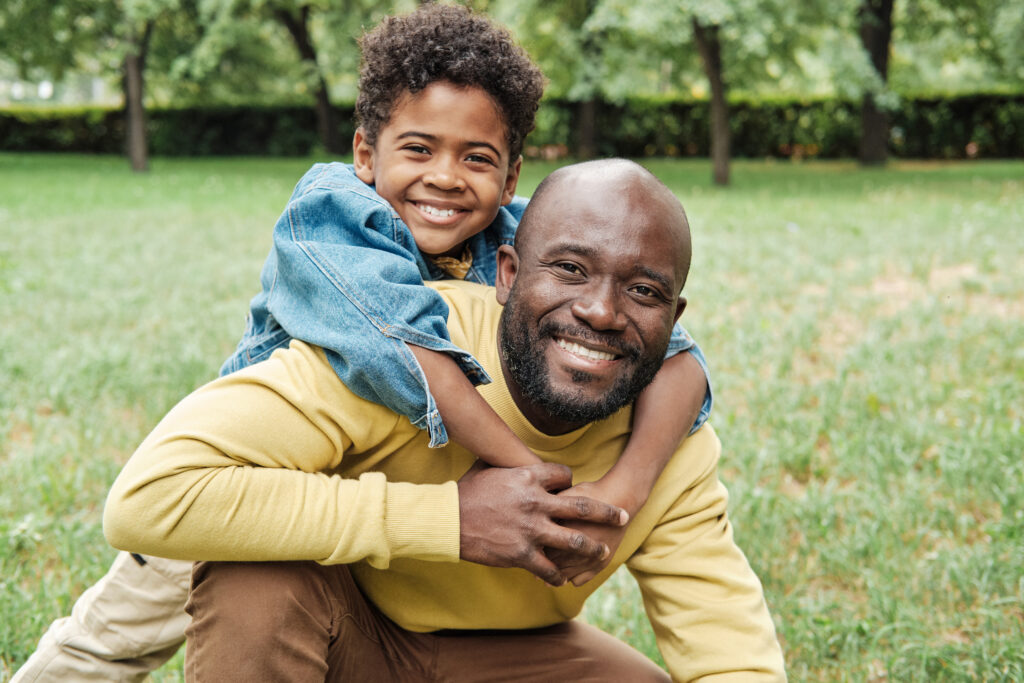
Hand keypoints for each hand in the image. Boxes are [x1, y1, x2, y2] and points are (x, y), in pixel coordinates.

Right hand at [457, 462, 628, 586]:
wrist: (447, 519)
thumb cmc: (466, 491)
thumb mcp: (489, 467)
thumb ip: (507, 460)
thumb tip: (510, 445)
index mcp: (528, 477)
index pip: (565, 475)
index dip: (572, 481)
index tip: (574, 487)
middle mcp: (536, 502)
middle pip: (582, 506)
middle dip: (606, 512)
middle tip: (623, 515)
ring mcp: (531, 529)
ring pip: (573, 540)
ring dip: (591, 547)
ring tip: (603, 551)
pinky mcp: (521, 553)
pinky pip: (549, 567)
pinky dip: (557, 574)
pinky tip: (562, 579)